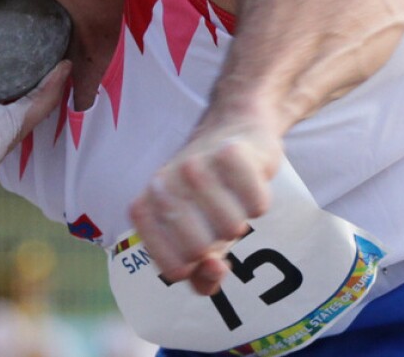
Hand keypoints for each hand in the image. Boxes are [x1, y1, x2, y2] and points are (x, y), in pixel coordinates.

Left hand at [129, 118, 282, 295]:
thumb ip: (201, 274)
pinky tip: (247, 185)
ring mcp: (195, 166)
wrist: (233, 129)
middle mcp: (162, 185)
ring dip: (240, 221)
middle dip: (218, 244)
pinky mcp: (231, 153)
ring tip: (231, 202)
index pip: (173, 269)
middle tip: (216, 223)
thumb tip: (214, 270)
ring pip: (231, 228)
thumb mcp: (196, 238)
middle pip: (198, 250)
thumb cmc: (209, 194)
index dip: (196, 268)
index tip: (201, 250)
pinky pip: (257, 205)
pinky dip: (259, 201)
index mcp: (144, 209)